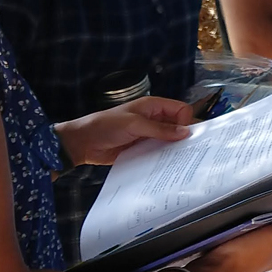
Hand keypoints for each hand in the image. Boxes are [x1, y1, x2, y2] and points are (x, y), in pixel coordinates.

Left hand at [54, 96, 192, 167]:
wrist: (83, 143)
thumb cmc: (106, 126)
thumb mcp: (134, 125)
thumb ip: (160, 129)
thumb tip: (185, 133)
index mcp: (153, 106)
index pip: (181, 109)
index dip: (186, 121)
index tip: (184, 137)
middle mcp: (154, 119)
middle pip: (178, 125)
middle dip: (183, 136)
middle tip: (188, 151)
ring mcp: (149, 134)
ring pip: (170, 140)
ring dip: (174, 149)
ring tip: (179, 161)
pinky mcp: (144, 148)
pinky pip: (159, 152)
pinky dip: (164, 157)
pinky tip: (166, 165)